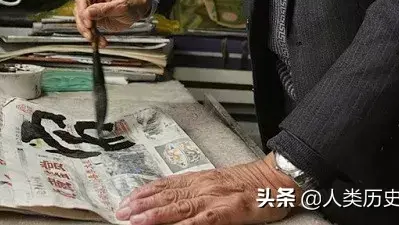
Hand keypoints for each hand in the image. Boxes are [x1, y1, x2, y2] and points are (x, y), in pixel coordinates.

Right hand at [74, 0, 149, 46]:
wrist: (139, 10)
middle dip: (83, 25)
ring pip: (82, 22)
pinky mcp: (95, 19)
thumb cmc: (132, 3)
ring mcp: (93, 9)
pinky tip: (101, 41)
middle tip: (90, 33)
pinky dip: (94, 36)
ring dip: (88, 33)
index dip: (82, 11)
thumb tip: (88, 12)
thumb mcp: (121, 6)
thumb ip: (105, 9)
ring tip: (96, 39)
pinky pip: (90, 29)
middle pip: (80, 11)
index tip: (88, 23)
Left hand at [115, 154, 299, 224]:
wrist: (276, 179)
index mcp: (199, 179)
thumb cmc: (249, 183)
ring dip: (155, 215)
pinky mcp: (228, 211)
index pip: (164, 185)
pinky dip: (187, 224)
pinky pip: (204, 220)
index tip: (126, 200)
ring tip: (136, 220)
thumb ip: (194, 189)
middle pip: (166, 196)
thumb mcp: (216, 181)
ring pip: (179, 207)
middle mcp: (202, 186)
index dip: (143, 193)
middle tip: (122, 213)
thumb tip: (170, 196)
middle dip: (141, 205)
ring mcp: (214, 198)